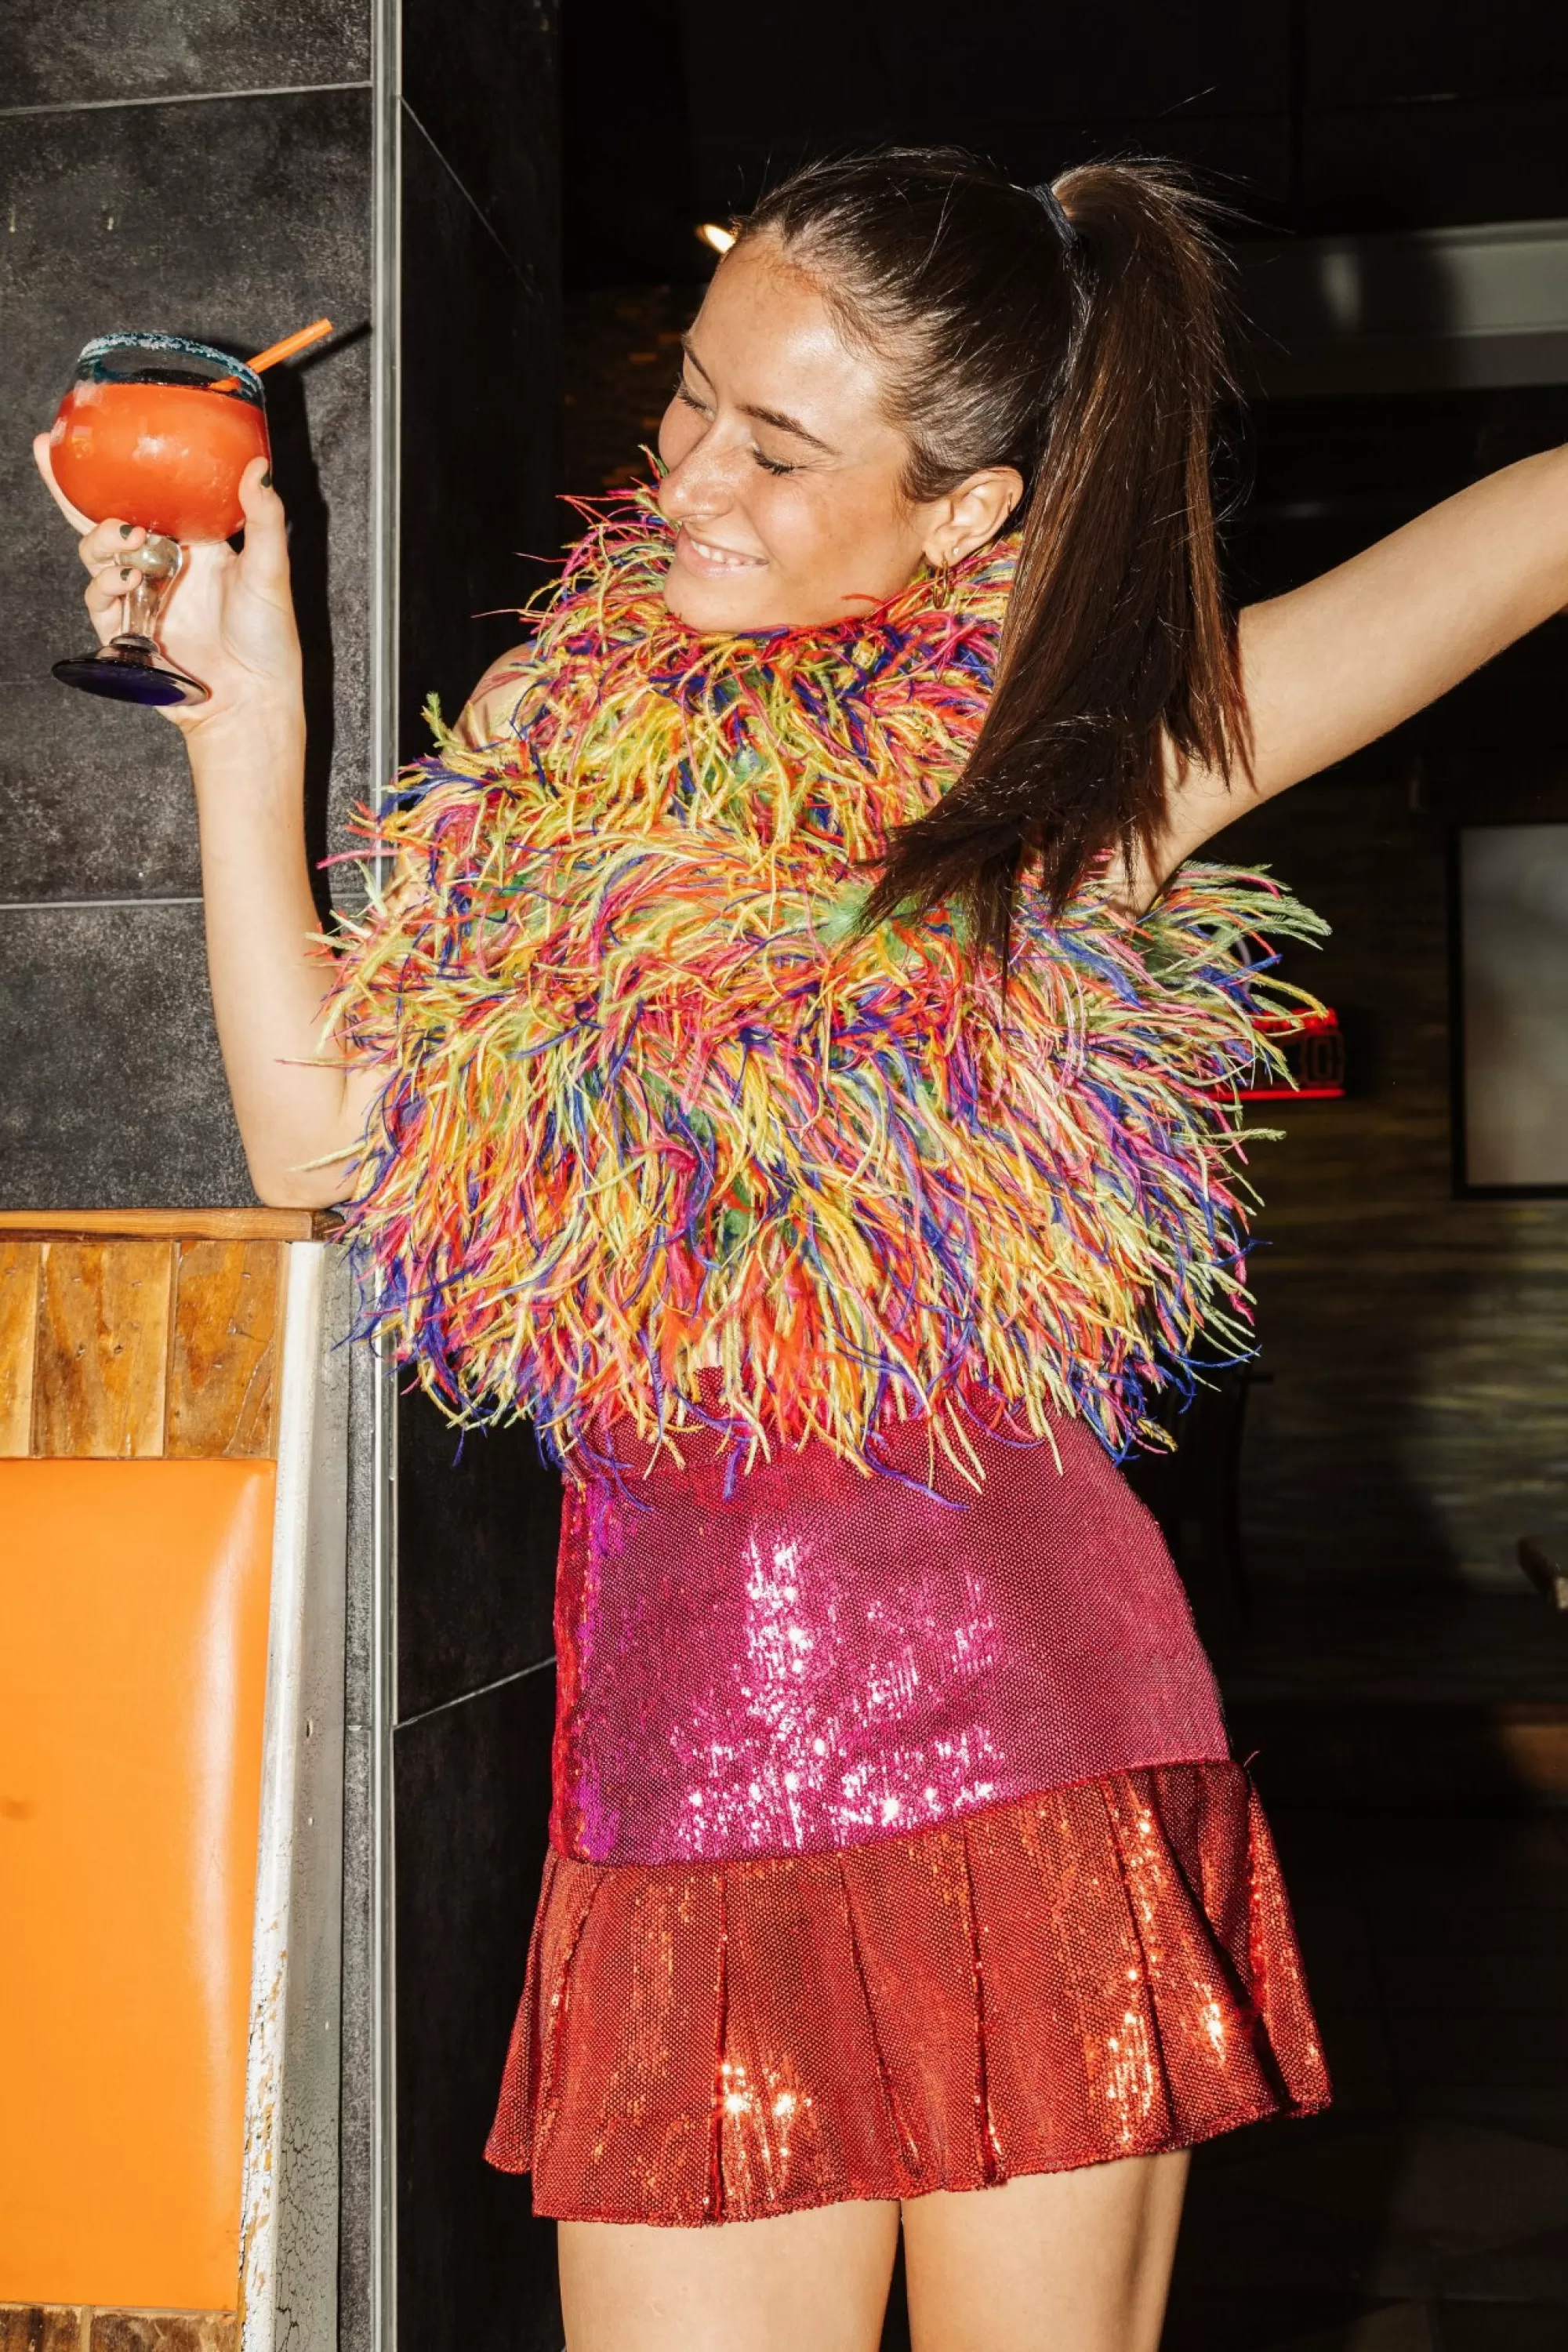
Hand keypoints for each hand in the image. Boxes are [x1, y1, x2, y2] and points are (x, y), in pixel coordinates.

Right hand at [34, 439, 303, 735]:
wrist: (252, 700)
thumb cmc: (268, 640)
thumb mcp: (270, 571)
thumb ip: (263, 519)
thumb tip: (259, 467)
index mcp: (192, 542)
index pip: (143, 497)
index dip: (110, 472)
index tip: (82, 440)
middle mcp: (161, 565)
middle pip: (104, 521)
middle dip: (73, 495)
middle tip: (72, 475)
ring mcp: (141, 597)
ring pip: (96, 556)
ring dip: (101, 541)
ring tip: (127, 541)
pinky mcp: (127, 631)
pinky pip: (98, 600)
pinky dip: (105, 586)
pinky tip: (126, 580)